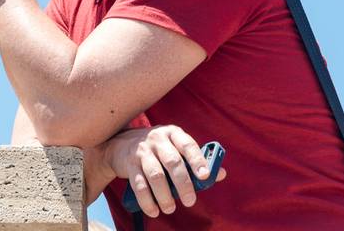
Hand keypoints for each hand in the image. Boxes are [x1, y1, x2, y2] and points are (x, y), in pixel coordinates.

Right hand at [103, 125, 226, 217]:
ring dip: (164, 195)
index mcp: (173, 133)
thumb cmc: (158, 148)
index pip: (188, 145)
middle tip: (190, 201)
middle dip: (183, 184)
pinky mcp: (129, 164)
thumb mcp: (176, 147)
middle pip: (173, 162)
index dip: (198, 160)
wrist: (121, 144)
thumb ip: (197, 160)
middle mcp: (157, 139)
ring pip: (156, 175)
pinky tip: (154, 210)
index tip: (205, 176)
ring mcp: (142, 151)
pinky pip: (139, 185)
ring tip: (171, 209)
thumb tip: (221, 174)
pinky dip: (147, 201)